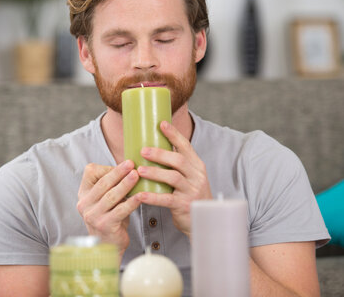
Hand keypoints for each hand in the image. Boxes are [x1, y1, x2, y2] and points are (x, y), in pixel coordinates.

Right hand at [77, 160, 142, 257]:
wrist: (109, 244)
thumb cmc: (111, 216)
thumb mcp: (107, 198)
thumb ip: (112, 184)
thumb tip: (131, 165)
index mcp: (84, 193)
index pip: (91, 173)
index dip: (108, 167)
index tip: (125, 163)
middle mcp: (84, 204)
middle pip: (103, 183)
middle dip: (118, 172)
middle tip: (131, 163)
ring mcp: (93, 216)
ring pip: (111, 196)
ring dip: (125, 184)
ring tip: (136, 175)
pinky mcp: (104, 225)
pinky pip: (120, 211)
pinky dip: (131, 202)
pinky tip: (141, 196)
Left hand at [135, 120, 211, 237]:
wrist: (203, 220)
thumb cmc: (190, 195)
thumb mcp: (189, 177)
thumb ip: (176, 166)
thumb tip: (152, 149)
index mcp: (197, 166)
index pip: (186, 146)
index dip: (174, 134)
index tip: (161, 123)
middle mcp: (196, 176)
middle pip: (179, 160)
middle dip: (160, 154)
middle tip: (143, 151)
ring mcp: (191, 191)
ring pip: (173, 178)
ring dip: (155, 173)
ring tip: (139, 170)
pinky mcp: (184, 206)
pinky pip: (167, 200)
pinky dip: (152, 197)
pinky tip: (140, 195)